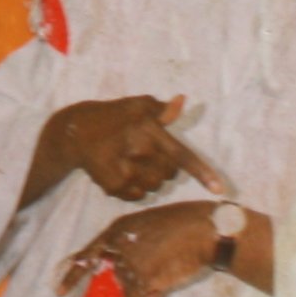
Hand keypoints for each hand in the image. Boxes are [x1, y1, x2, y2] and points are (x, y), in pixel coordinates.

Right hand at [35, 95, 229, 204]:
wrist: (75, 132)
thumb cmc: (112, 115)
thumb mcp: (137, 106)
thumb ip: (162, 110)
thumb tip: (181, 101)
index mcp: (149, 131)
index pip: (182, 155)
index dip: (202, 173)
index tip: (220, 189)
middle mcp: (140, 152)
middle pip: (169, 173)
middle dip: (164, 166)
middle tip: (146, 153)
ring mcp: (126, 171)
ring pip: (155, 186)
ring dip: (150, 177)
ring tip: (133, 162)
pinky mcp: (115, 186)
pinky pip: (138, 195)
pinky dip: (135, 187)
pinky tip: (123, 171)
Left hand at [58, 202, 230, 296]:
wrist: (206, 229)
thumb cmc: (184, 227)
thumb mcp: (147, 227)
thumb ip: (129, 246)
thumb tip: (121, 275)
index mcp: (117, 229)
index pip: (88, 255)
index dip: (73, 275)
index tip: (60, 292)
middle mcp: (117, 245)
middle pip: (116, 280)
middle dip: (137, 282)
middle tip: (161, 267)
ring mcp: (129, 262)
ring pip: (130, 293)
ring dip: (149, 289)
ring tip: (169, 268)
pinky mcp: (143, 277)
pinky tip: (167, 282)